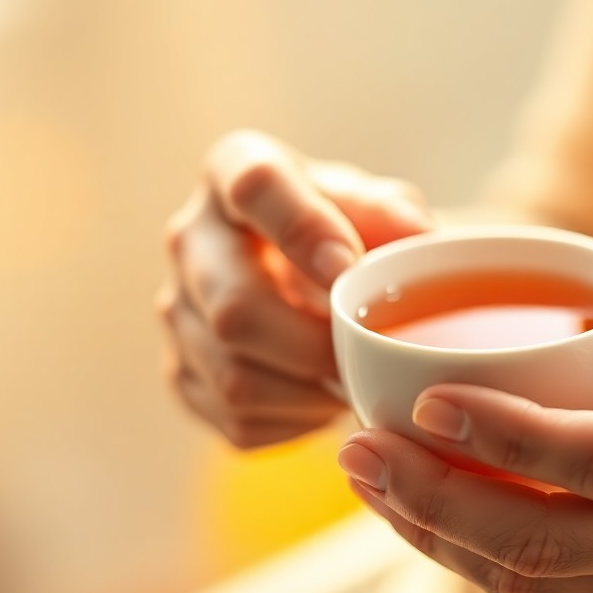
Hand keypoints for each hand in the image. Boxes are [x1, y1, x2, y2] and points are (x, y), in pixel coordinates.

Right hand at [157, 130, 432, 447]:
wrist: (315, 279)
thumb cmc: (350, 231)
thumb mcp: (377, 206)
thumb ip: (395, 215)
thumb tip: (414, 235)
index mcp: (235, 170)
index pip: (254, 187)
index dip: (302, 229)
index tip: (348, 266)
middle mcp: (191, 237)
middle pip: (233, 307)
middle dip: (312, 345)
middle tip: (364, 353)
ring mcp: (178, 309)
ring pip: (233, 376)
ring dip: (308, 393)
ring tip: (351, 381)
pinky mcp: (182, 373)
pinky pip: (235, 419)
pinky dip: (294, 422)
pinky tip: (322, 400)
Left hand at [337, 280, 592, 592]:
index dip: (503, 436)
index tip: (424, 403)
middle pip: (542, 539)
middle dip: (434, 500)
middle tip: (358, 449)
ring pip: (527, 579)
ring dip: (432, 532)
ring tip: (367, 475)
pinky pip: (540, 590)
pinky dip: (467, 551)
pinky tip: (419, 504)